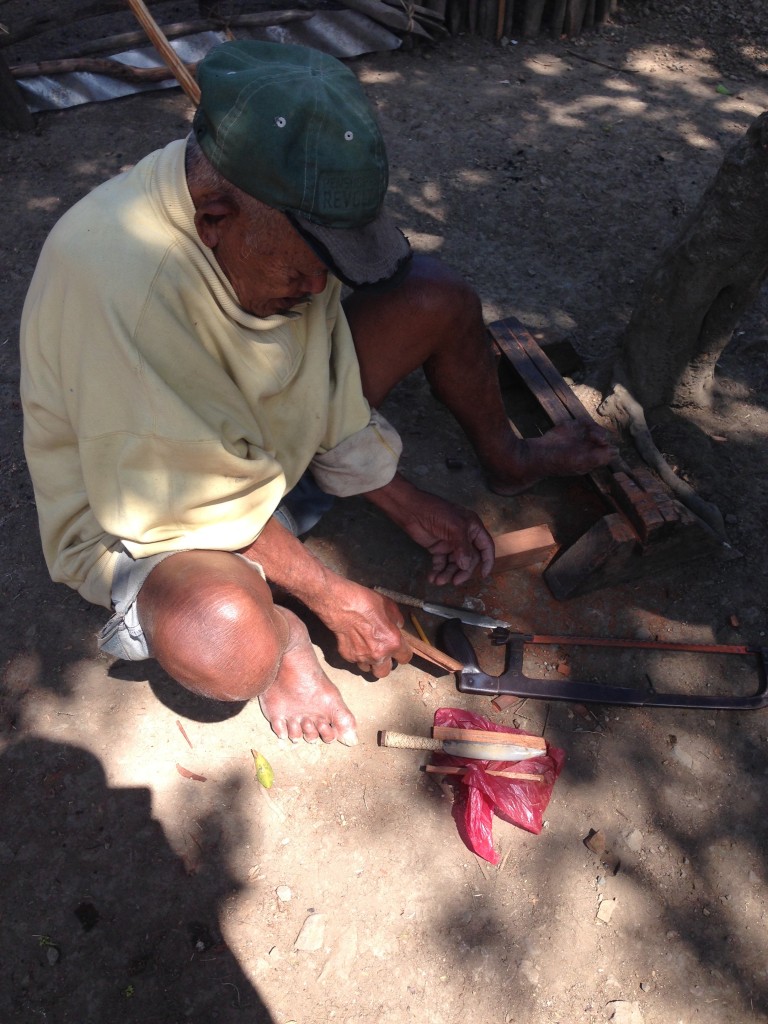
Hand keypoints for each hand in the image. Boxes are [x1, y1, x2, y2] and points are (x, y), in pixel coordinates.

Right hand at [315, 578, 412, 678]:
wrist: (341, 604)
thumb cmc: (366, 602)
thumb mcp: (389, 606)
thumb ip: (396, 621)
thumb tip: (397, 626)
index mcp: (393, 643)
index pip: (405, 658)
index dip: (403, 652)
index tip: (399, 648)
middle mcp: (379, 655)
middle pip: (385, 672)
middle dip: (385, 663)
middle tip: (382, 652)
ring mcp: (362, 658)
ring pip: (368, 669)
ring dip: (369, 661)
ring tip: (366, 647)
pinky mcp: (348, 656)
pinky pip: (355, 660)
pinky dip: (356, 654)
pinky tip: (354, 642)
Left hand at [366, 475, 493, 585]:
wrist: (412, 510)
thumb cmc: (436, 512)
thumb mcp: (454, 527)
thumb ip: (462, 547)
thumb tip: (466, 566)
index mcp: (473, 528)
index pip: (485, 547)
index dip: (487, 561)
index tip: (484, 576)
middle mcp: (464, 537)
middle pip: (469, 559)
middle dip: (462, 571)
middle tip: (455, 581)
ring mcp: (450, 543)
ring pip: (454, 563)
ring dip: (448, 573)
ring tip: (438, 581)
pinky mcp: (437, 548)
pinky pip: (441, 563)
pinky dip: (438, 570)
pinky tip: (432, 577)